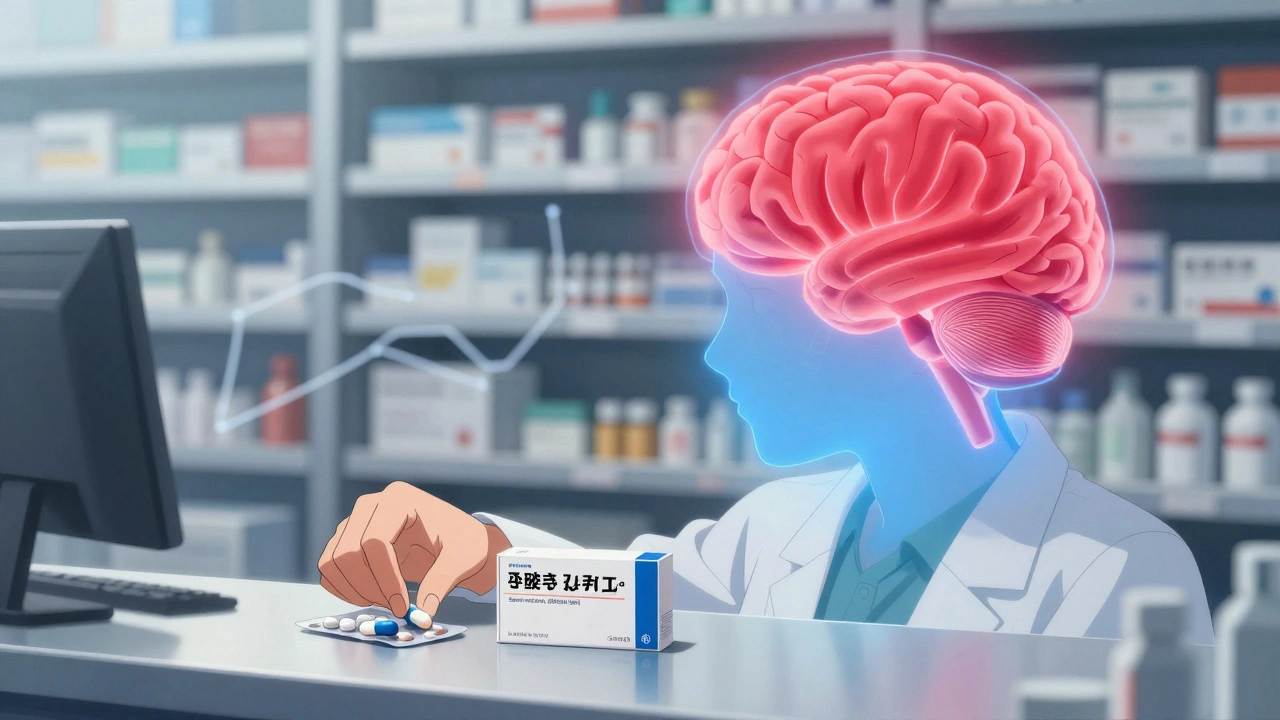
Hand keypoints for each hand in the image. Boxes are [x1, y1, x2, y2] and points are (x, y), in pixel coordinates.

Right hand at [317, 481, 511, 617]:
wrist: (457, 540)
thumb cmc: (463, 543)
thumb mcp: (462, 559)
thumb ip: (441, 583)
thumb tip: (422, 615)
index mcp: (399, 500)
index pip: (375, 542)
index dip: (385, 579)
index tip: (402, 607)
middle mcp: (371, 505)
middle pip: (348, 552)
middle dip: (369, 588)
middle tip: (394, 608)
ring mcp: (355, 521)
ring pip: (332, 561)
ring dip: (354, 590)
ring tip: (385, 603)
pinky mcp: (347, 539)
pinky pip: (329, 567)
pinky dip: (344, 589)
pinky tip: (371, 598)